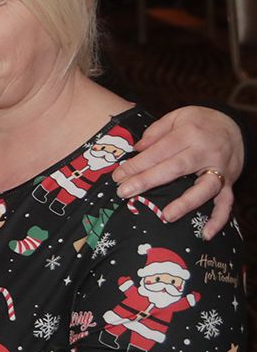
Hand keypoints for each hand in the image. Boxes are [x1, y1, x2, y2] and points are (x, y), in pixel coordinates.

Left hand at [113, 106, 243, 236]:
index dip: (137, 164)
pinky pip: (226, 203)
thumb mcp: (177, 117)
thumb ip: (156, 132)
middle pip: (175, 168)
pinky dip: (218, 220)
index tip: (118, 176)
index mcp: (189, 134)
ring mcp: (219, 169)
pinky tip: (205, 234)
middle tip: (124, 192)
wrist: (234, 126)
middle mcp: (205, 152)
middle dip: (147, 181)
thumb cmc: (199, 122)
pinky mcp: (230, 183)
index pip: (159, 151)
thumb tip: (136, 149)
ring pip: (203, 188)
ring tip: (165, 216)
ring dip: (185, 204)